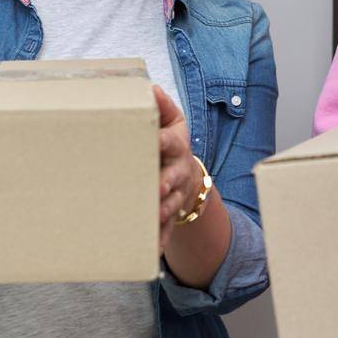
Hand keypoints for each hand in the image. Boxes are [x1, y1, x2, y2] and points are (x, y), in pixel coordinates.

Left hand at [154, 86, 197, 255]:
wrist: (188, 174)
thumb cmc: (170, 143)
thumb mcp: (172, 121)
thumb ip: (161, 106)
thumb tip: (149, 88)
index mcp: (177, 145)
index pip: (171, 141)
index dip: (162, 140)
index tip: (152, 140)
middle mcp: (179, 171)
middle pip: (174, 177)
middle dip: (166, 183)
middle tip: (156, 187)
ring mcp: (176, 194)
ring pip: (171, 206)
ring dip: (162, 212)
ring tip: (153, 217)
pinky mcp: (170, 214)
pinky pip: (166, 229)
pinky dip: (159, 239)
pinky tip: (150, 249)